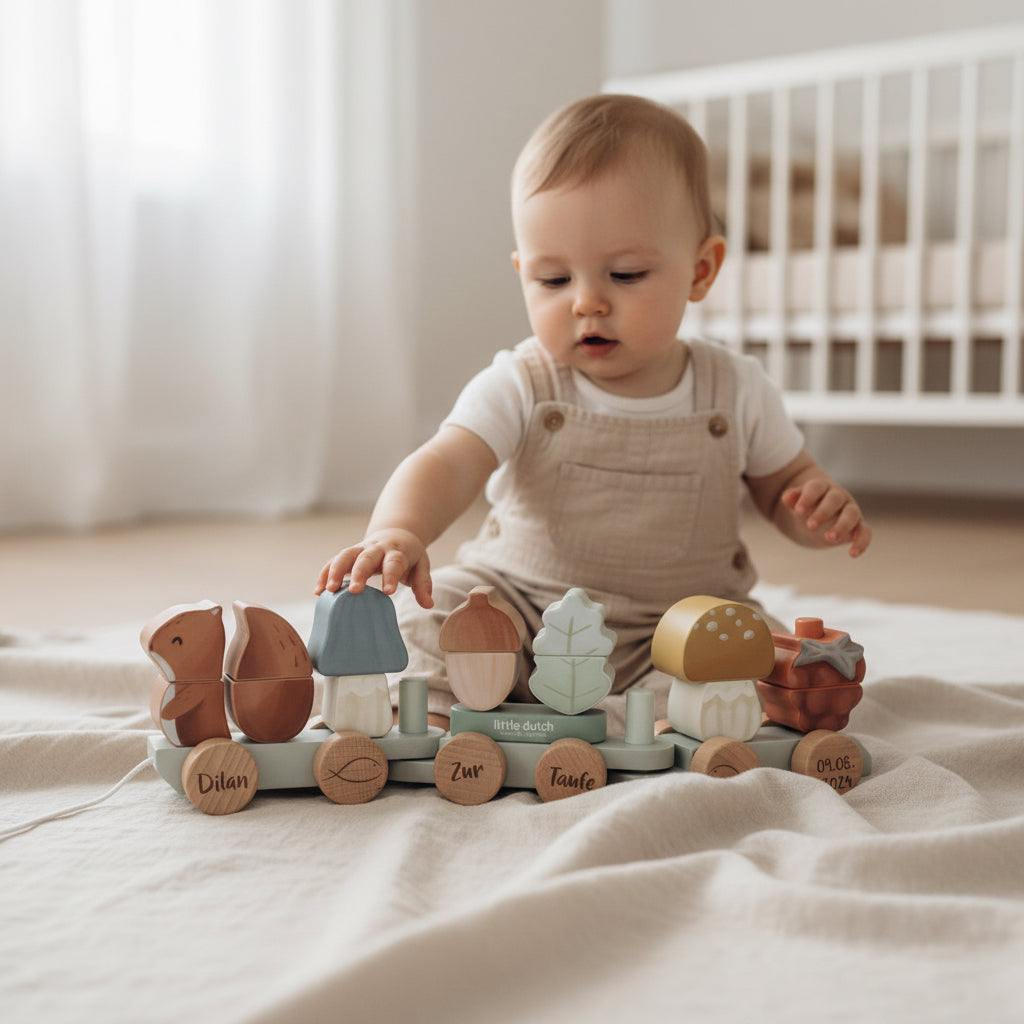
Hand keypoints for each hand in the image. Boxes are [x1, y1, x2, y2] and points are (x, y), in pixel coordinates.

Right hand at [315, 528, 433, 607]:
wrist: (396, 534)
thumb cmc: (409, 555)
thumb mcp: (422, 566)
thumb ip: (423, 584)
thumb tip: (428, 604)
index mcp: (397, 551)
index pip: (394, 562)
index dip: (391, 576)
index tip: (388, 592)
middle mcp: (377, 549)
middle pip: (366, 557)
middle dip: (359, 573)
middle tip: (354, 590)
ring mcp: (360, 549)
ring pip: (345, 555)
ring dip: (336, 571)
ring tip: (328, 590)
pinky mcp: (349, 554)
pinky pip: (334, 561)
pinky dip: (325, 574)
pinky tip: (318, 591)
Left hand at [780, 478, 871, 557]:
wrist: (820, 517)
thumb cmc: (807, 507)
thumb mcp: (797, 503)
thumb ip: (793, 499)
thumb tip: (785, 498)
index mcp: (822, 487)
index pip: (816, 488)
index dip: (807, 498)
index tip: (798, 512)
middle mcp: (839, 496)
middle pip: (834, 500)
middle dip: (823, 512)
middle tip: (810, 526)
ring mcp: (851, 510)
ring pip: (851, 514)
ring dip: (842, 526)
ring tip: (829, 538)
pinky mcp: (859, 526)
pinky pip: (865, 532)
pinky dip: (862, 542)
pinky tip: (853, 554)